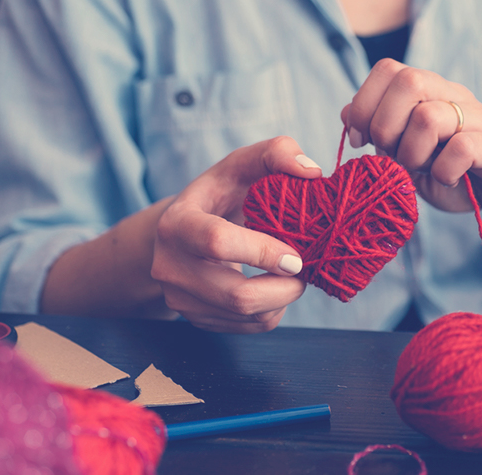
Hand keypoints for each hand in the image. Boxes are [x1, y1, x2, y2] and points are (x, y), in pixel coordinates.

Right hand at [151, 136, 322, 332]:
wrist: (187, 232)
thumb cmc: (221, 194)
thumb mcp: (241, 165)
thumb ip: (276, 153)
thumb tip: (311, 170)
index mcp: (177, 223)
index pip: (217, 242)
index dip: (263, 252)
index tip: (296, 255)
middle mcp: (169, 266)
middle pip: (236, 295)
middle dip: (283, 288)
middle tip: (304, 270)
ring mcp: (181, 298)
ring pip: (246, 316)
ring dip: (282, 299)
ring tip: (291, 275)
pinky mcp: (197, 320)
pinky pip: (249, 328)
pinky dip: (273, 311)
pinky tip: (273, 287)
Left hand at [343, 58, 481, 215]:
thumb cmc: (454, 171)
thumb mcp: (408, 154)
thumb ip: (380, 133)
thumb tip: (347, 114)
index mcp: (428, 92)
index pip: (387, 69)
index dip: (364, 104)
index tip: (362, 142)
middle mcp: (452, 95)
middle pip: (407, 81)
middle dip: (385, 125)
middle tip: (392, 156)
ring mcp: (476, 118)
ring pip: (429, 116)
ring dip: (412, 153)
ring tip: (421, 170)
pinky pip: (463, 148)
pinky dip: (444, 170)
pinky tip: (447, 179)